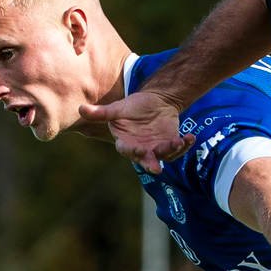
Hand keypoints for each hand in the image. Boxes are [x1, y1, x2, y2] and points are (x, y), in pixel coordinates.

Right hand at [78, 89, 193, 172]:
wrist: (156, 102)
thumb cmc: (134, 107)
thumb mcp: (118, 109)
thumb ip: (101, 113)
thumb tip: (80, 109)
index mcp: (126, 143)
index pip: (127, 150)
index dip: (132, 151)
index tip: (137, 149)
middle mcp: (141, 150)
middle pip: (146, 160)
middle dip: (152, 164)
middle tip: (156, 168)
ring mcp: (157, 149)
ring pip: (164, 156)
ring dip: (172, 151)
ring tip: (179, 141)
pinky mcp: (171, 144)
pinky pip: (179, 149)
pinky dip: (185, 145)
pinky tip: (190, 138)